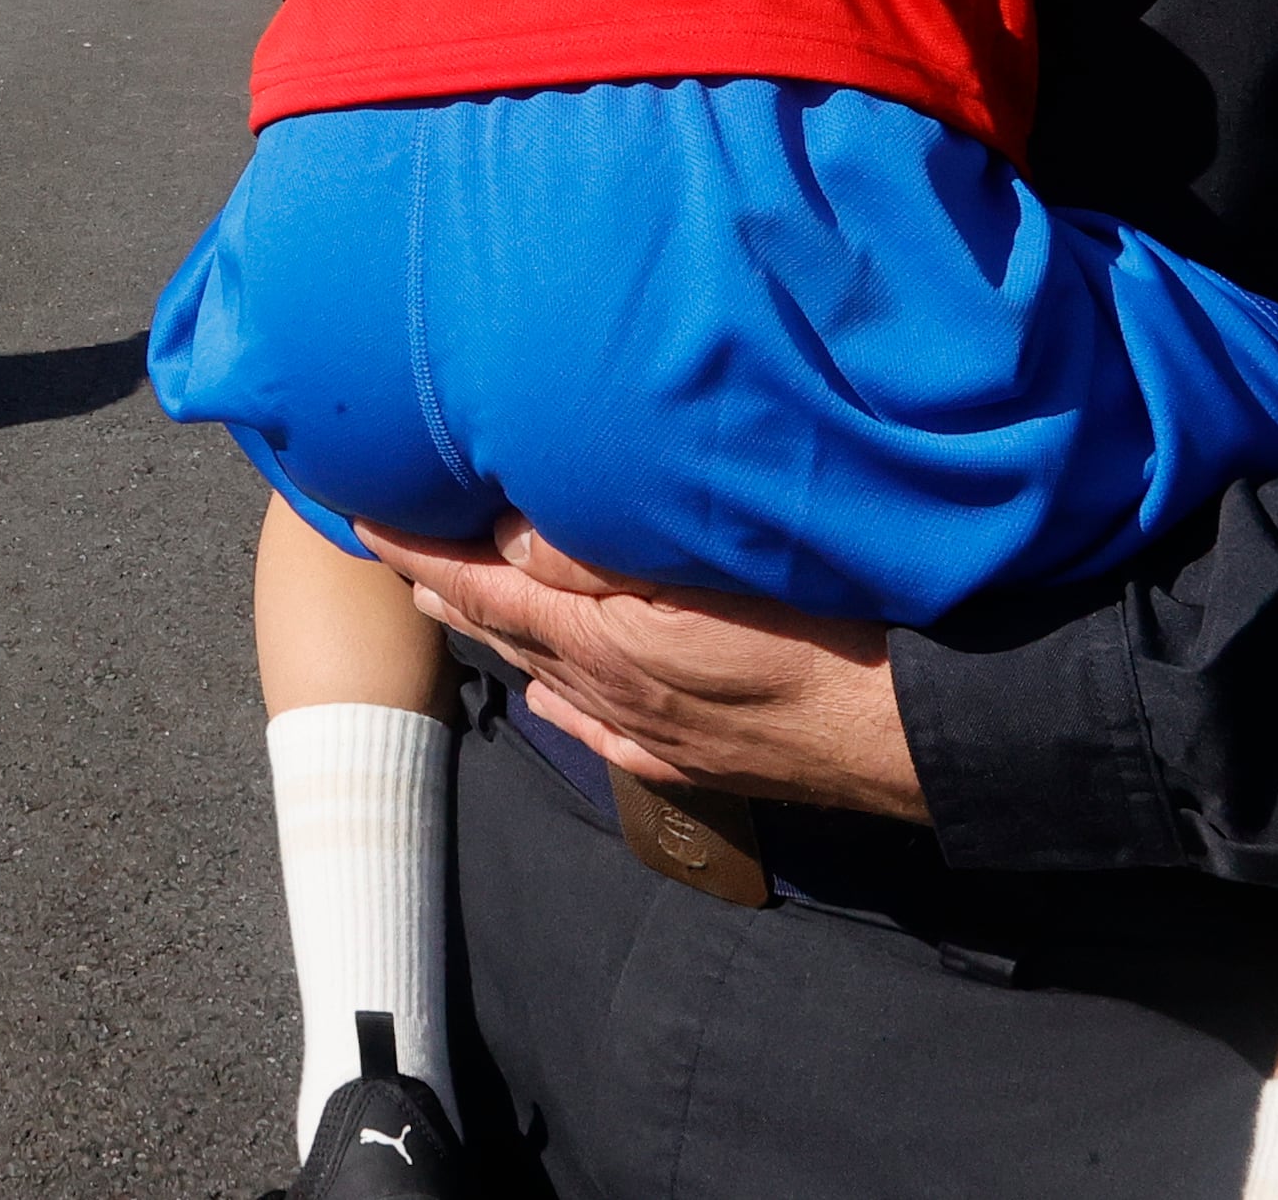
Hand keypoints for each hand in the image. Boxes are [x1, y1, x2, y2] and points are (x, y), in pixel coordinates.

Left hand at [363, 512, 926, 820]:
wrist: (911, 739)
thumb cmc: (827, 635)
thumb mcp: (710, 571)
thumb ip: (600, 552)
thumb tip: (506, 533)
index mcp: (606, 641)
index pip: (483, 590)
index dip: (421, 551)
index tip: (366, 515)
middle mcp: (612, 695)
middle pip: (508, 634)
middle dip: (448, 588)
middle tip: (400, 547)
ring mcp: (653, 736)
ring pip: (550, 678)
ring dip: (500, 634)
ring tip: (456, 600)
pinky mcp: (694, 762)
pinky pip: (600, 729)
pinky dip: (560, 697)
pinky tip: (552, 695)